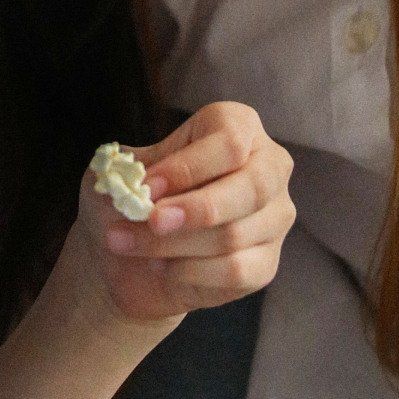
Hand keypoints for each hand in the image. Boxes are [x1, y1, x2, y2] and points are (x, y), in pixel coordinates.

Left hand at [76, 102, 295, 326]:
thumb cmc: (134, 200)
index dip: (189, 167)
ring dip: (174, 244)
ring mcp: (275, 217)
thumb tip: (140, 185)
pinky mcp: (267, 262)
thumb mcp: (123, 175)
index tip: (148, 187)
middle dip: (195, 209)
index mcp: (239, 126)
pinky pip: (236, 271)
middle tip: (151, 221)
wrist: (132, 256)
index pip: (230, 143)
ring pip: (235, 235)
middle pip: (251, 188)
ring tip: (130, 244)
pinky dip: (191, 273)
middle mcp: (269, 167)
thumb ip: (132, 174)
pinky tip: (163, 268)